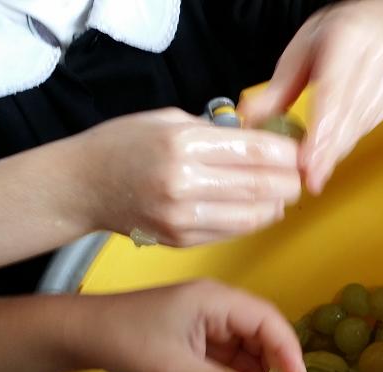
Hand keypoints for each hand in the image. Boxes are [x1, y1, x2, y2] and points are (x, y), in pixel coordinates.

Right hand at [69, 108, 301, 246]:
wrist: (81, 185)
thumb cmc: (123, 144)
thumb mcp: (167, 119)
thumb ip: (215, 131)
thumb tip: (262, 140)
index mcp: (183, 144)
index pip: (255, 152)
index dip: (288, 154)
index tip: (301, 152)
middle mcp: (183, 182)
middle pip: (260, 186)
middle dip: (290, 182)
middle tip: (301, 175)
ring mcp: (181, 216)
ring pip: (252, 215)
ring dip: (276, 205)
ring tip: (283, 194)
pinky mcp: (180, 240)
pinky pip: (231, 232)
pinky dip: (253, 221)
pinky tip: (259, 210)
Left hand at [71, 280, 306, 371]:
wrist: (85, 334)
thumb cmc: (126, 343)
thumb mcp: (173, 370)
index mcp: (216, 301)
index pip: (267, 320)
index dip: (288, 351)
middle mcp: (220, 305)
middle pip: (264, 332)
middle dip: (278, 365)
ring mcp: (211, 320)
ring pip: (250, 345)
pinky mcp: (202, 335)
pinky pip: (233, 354)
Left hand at [239, 0, 382, 193]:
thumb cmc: (340, 34)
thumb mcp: (303, 50)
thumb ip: (277, 89)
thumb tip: (249, 119)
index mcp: (348, 38)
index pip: (334, 92)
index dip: (322, 131)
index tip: (308, 162)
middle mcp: (375, 58)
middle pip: (350, 115)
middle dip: (328, 152)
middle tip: (309, 180)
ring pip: (361, 126)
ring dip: (337, 152)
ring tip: (315, 173)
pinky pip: (367, 128)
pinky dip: (347, 143)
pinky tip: (332, 154)